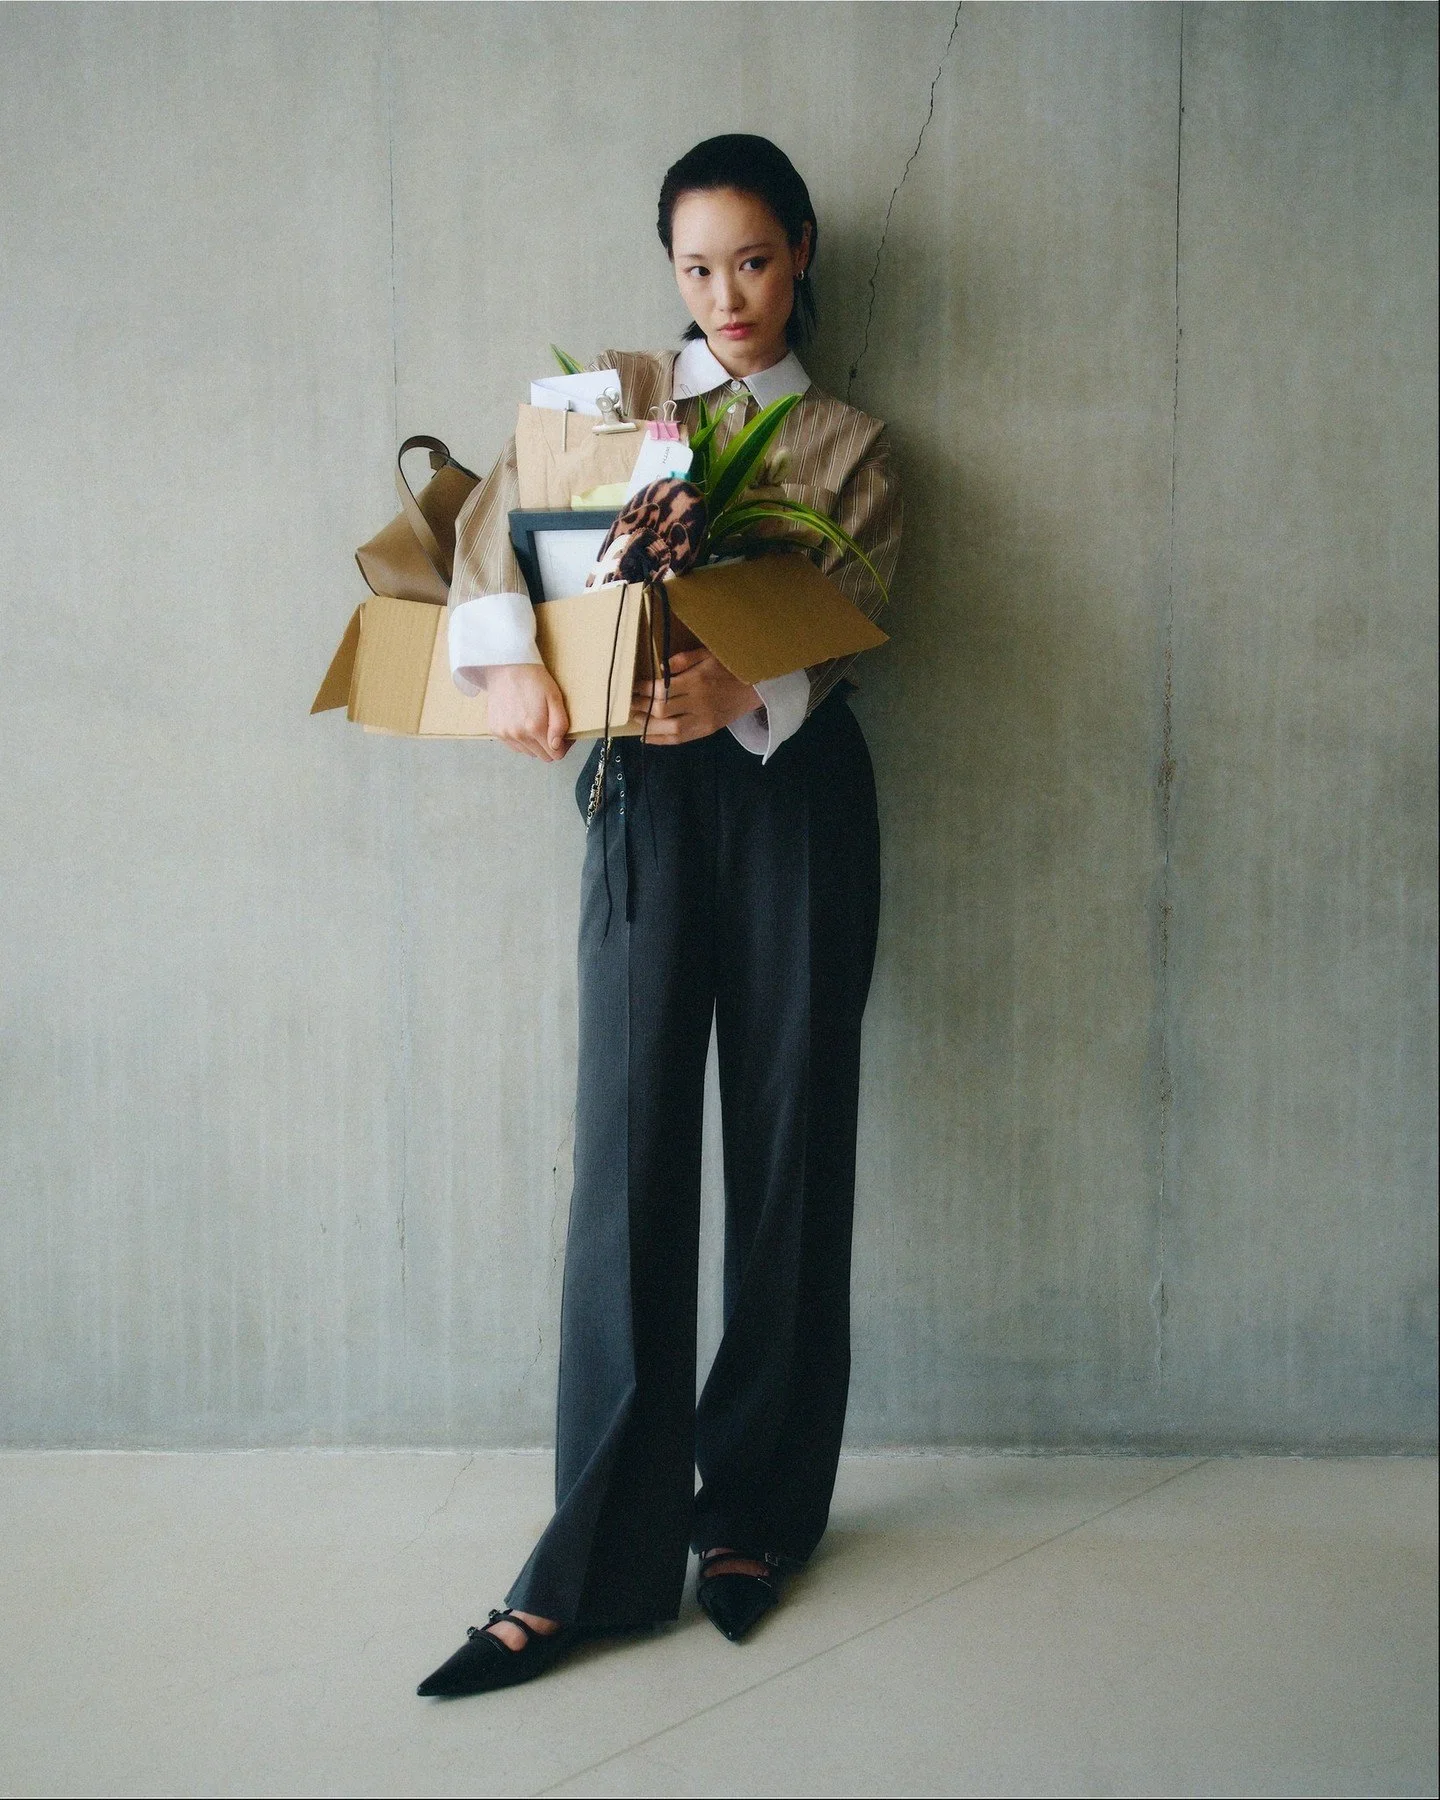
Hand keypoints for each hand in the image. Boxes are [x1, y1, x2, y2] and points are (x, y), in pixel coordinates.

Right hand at [485, 664, 570, 759]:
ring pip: (527, 753)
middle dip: (549, 746)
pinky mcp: (494, 730)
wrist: (506, 666)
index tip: (563, 735)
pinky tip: (521, 722)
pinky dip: (520, 739)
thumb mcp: (555, 697)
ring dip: (534, 744)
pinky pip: (513, 746)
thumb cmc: (533, 679)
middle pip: (541, 756)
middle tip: (550, 727)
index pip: (555, 755)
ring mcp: (504, 734)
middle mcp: (518, 735)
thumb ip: (559, 725)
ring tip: (534, 723)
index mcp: (535, 728)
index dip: (563, 746)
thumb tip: (557, 747)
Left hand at [632, 649, 760, 745]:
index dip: (644, 689)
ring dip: (649, 725)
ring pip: (670, 728)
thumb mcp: (709, 654)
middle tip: (628, 704)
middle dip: (641, 707)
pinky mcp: (707, 730)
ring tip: (636, 719)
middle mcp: (698, 702)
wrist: (757, 688)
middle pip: (662, 709)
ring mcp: (703, 719)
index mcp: (697, 681)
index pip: (662, 688)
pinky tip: (648, 737)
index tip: (633, 687)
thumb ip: (684, 659)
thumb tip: (660, 668)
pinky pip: (681, 739)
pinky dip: (662, 740)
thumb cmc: (730, 667)